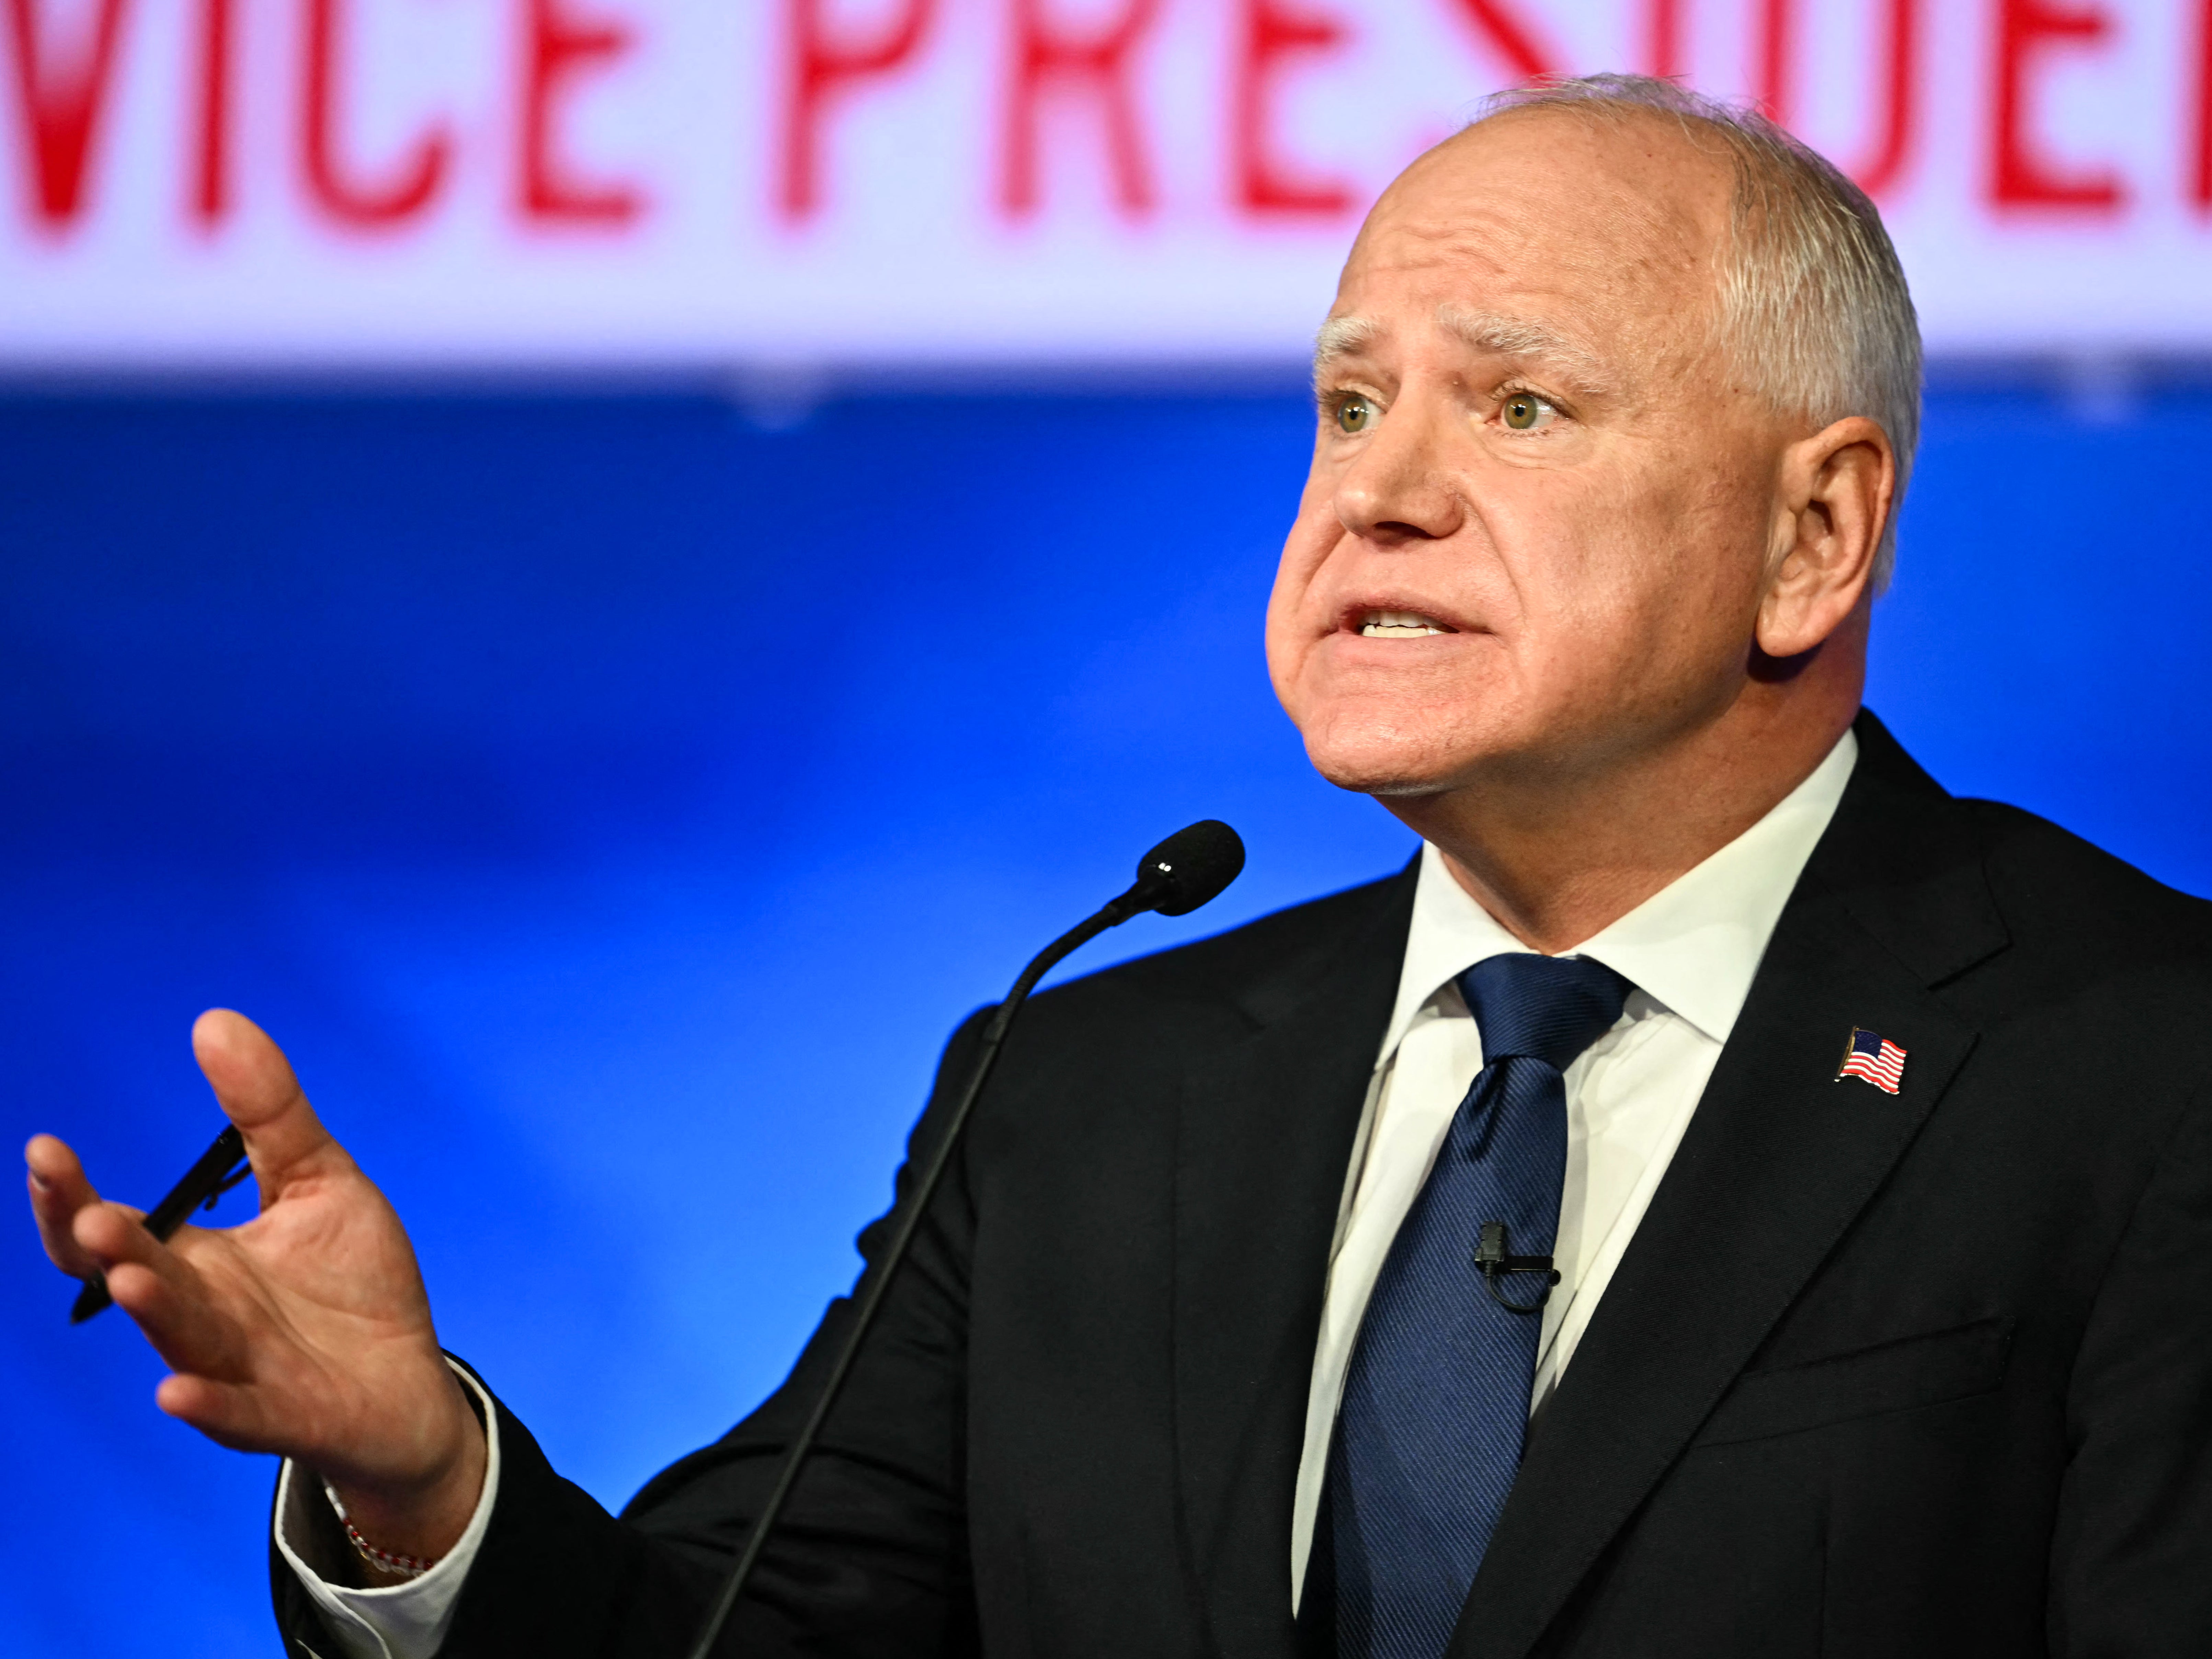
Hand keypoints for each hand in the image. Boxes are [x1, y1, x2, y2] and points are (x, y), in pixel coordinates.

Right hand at [26, 1010, 485, 1569]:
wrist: (406, 1379)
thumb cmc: (351, 1281)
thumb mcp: (318, 1179)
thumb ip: (268, 1113)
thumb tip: (214, 1021)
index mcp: (198, 1261)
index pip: (115, 1230)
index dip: (71, 1198)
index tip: (45, 1150)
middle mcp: (200, 1316)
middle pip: (137, 1280)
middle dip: (109, 1249)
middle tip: (90, 1214)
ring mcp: (235, 1371)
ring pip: (181, 1341)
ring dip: (154, 1312)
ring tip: (131, 1279)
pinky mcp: (281, 1414)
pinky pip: (234, 1411)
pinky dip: (206, 1403)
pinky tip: (174, 1392)